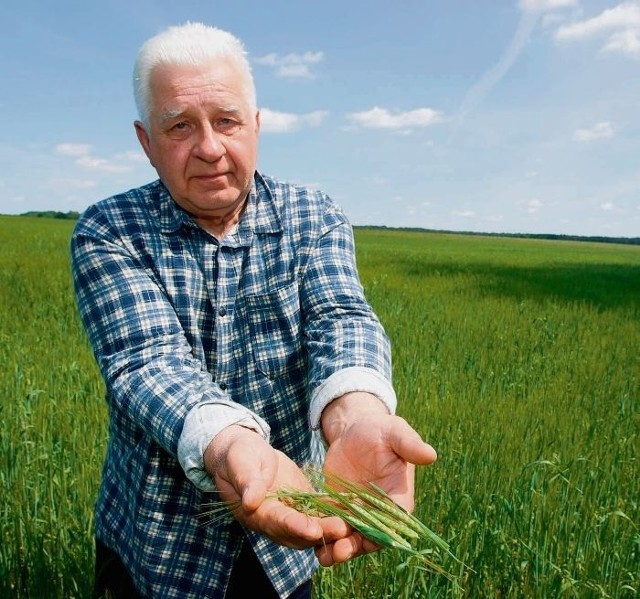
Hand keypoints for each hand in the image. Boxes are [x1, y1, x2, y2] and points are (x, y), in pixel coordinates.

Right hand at [204, 425, 349, 548]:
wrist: (244, 453)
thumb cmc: (238, 455)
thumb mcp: (240, 462)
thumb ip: (246, 480)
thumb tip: (250, 501)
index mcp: (257, 512)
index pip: (278, 522)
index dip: (295, 526)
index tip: (313, 529)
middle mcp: (275, 519)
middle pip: (300, 532)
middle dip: (321, 532)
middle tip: (342, 529)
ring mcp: (291, 513)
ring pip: (314, 527)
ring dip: (333, 528)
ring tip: (354, 523)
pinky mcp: (303, 503)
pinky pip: (321, 512)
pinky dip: (336, 513)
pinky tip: (355, 507)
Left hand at [316, 394, 436, 565]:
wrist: (354, 431)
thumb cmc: (380, 430)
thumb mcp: (394, 432)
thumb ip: (409, 444)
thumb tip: (431, 454)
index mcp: (400, 497)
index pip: (396, 520)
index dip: (385, 532)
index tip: (371, 539)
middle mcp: (380, 511)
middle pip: (372, 536)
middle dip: (358, 546)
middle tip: (341, 551)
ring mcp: (359, 513)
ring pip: (353, 538)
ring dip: (341, 549)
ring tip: (326, 556)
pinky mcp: (341, 510)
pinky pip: (335, 529)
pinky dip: (326, 539)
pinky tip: (314, 547)